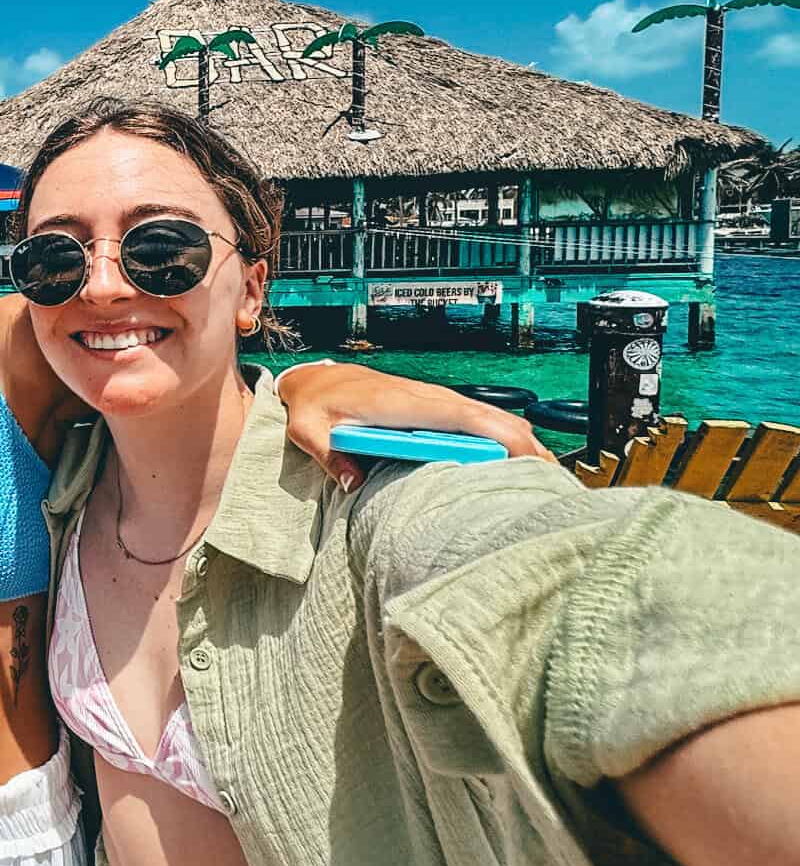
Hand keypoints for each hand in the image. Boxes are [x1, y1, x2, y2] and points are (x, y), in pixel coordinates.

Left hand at [276, 361, 550, 490]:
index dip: (502, 436)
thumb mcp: (309, 429)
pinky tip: (520, 462)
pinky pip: (479, 423)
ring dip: (522, 444)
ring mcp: (436, 403)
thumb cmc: (314, 404)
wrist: (314, 381)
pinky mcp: (436, 410)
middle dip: (527, 447)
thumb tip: (352, 482)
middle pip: (492, 420)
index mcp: (407, 404)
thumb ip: (326, 454)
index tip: (531, 460)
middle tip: (557, 485)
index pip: (467, 418)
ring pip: (491, 420)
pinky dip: (505, 438)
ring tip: (550, 480)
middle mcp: (430, 400)